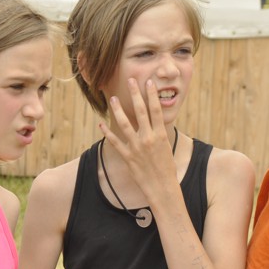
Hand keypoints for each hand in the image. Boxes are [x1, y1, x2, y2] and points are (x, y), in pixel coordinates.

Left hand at [100, 78, 175, 198]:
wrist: (163, 188)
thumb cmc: (167, 169)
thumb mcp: (166, 148)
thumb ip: (158, 134)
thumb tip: (154, 123)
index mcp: (160, 135)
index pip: (156, 110)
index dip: (151, 95)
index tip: (148, 82)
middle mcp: (148, 138)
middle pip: (140, 111)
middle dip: (135, 94)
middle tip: (131, 80)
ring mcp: (136, 147)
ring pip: (125, 124)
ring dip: (118, 110)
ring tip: (113, 99)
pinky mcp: (127, 157)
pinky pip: (115, 142)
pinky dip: (107, 133)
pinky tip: (101, 124)